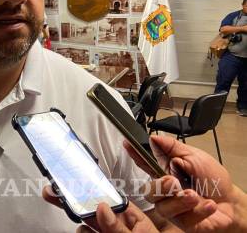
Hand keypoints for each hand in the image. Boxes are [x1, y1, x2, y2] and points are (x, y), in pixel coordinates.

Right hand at [42, 186, 157, 232]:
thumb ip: (120, 228)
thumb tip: (102, 207)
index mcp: (135, 221)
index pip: (110, 200)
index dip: (91, 189)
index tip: (72, 183)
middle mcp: (119, 228)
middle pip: (92, 210)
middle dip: (73, 201)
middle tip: (52, 192)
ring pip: (85, 228)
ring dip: (81, 228)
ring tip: (86, 231)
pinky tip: (84, 232)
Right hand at [124, 135, 246, 231]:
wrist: (232, 204)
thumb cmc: (214, 180)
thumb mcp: (196, 157)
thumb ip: (174, 148)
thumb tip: (154, 138)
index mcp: (165, 171)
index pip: (145, 163)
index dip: (134, 154)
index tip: (127, 144)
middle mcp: (166, 191)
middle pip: (148, 190)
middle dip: (159, 186)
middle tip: (174, 182)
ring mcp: (172, 207)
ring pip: (162, 206)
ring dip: (180, 200)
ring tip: (195, 195)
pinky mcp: (182, 222)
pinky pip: (181, 218)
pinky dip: (197, 210)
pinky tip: (208, 205)